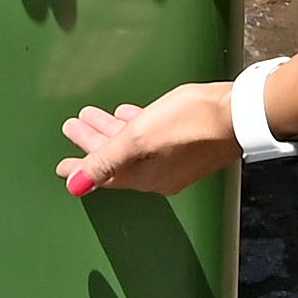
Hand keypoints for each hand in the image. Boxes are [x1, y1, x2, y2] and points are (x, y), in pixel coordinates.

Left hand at [58, 78, 239, 197]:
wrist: (236, 115)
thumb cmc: (187, 124)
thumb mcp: (136, 139)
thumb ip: (104, 160)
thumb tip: (74, 185)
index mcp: (142, 176)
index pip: (102, 174)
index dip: (80, 168)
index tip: (61, 166)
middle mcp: (157, 174)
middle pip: (115, 158)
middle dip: (93, 142)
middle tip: (72, 126)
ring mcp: (174, 160)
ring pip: (132, 146)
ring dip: (111, 130)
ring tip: (91, 114)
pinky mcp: (187, 144)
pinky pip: (151, 137)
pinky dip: (136, 126)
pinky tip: (128, 112)